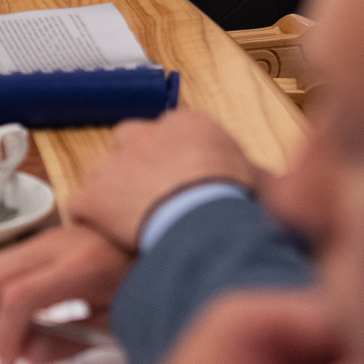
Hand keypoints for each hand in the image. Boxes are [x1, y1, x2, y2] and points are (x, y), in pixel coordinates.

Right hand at [0, 224, 133, 363]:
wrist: (163, 241)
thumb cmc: (143, 285)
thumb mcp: (110, 326)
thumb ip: (64, 345)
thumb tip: (23, 355)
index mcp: (80, 266)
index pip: (17, 296)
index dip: (4, 335)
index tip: (8, 363)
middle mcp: (55, 244)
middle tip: (9, 344)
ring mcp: (46, 237)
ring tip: (22, 330)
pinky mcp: (43, 239)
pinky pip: (5, 266)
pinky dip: (4, 292)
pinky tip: (32, 311)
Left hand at [68, 110, 264, 250]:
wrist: (200, 220)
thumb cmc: (232, 200)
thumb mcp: (257, 179)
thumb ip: (258, 175)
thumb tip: (280, 187)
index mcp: (186, 124)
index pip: (170, 134)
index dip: (172, 160)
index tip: (178, 181)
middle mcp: (145, 134)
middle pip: (131, 144)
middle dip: (137, 169)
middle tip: (152, 201)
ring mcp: (113, 163)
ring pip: (104, 176)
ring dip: (113, 196)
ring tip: (133, 226)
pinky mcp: (91, 195)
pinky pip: (83, 207)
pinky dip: (92, 222)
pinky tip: (110, 238)